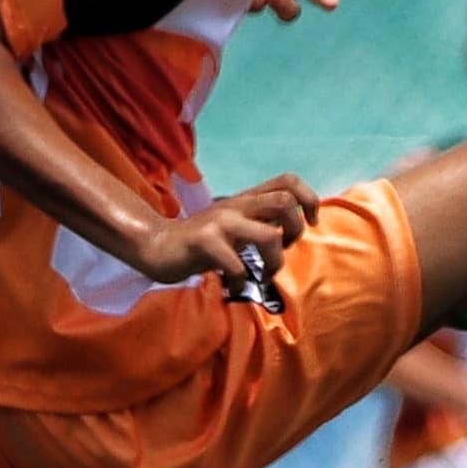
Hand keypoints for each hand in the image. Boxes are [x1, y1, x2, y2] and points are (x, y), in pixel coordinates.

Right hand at [125, 178, 316, 286]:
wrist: (157, 246)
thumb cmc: (202, 243)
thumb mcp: (234, 227)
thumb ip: (258, 223)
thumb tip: (291, 234)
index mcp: (247, 199)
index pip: (288, 181)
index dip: (308, 199)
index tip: (308, 223)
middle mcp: (237, 205)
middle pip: (285, 202)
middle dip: (295, 231)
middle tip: (282, 249)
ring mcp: (220, 222)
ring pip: (269, 235)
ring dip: (274, 262)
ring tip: (262, 275)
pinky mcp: (205, 241)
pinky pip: (238, 265)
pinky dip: (242, 282)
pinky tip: (233, 286)